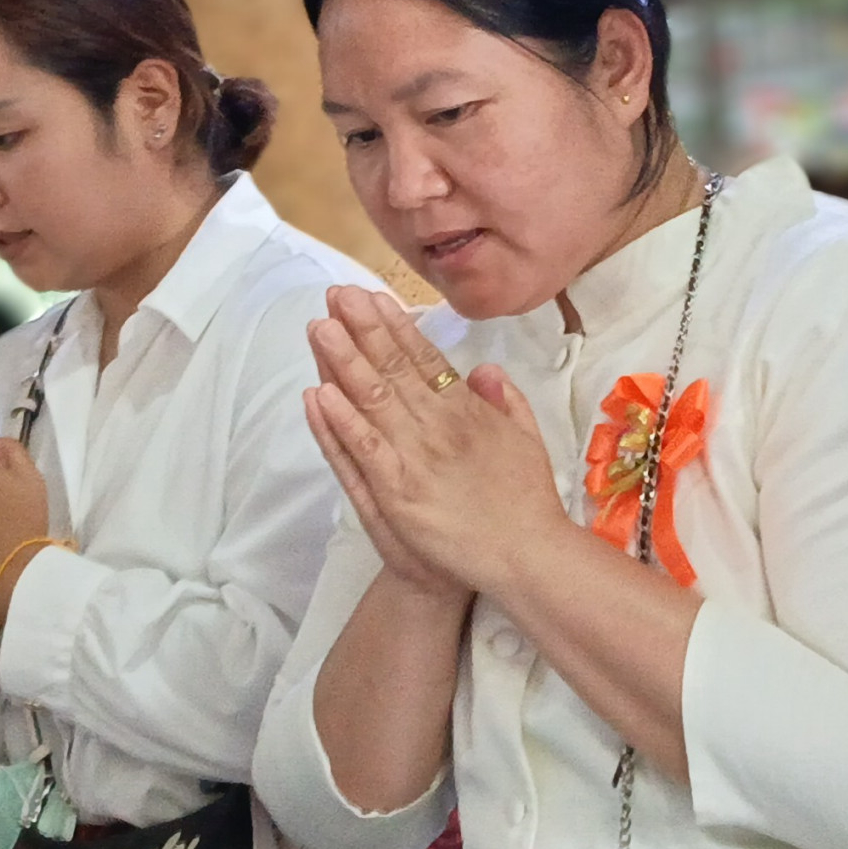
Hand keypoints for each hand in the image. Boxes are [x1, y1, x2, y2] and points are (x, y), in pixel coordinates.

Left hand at [303, 286, 568, 599]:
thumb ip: (504, 400)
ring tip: (320, 326)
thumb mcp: (527, 438)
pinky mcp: (399, 492)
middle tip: (336, 293)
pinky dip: (341, 420)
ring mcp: (416, 457)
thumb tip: (484, 367)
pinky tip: (320, 393)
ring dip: (344, 361)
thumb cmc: (526, 500)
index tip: (371, 297)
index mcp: (466, 410)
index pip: (424, 359)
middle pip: (393, 368)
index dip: (394, 327)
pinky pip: (364, 449)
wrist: (526, 555)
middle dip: (362, 329)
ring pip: (373, 399)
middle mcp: (438, 425)